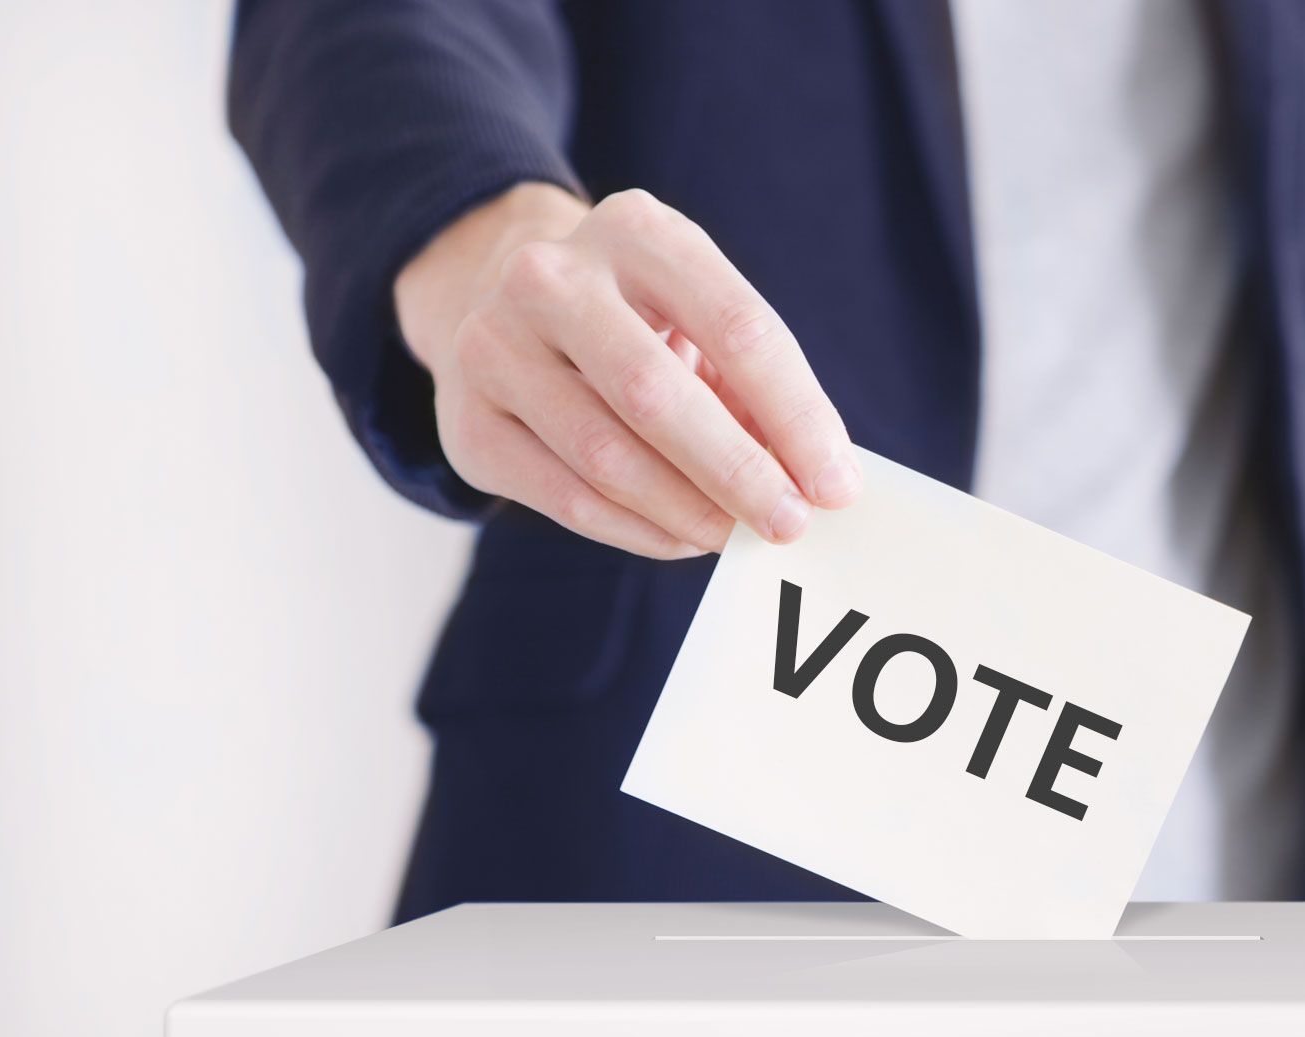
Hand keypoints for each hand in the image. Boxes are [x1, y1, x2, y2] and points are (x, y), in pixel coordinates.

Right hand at [393, 183, 860, 557]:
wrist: (496, 294)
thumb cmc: (635, 316)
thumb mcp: (696, 313)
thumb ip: (751, 385)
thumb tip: (816, 479)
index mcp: (637, 230)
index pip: (738, 328)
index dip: (796, 415)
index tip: (838, 484)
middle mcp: (550, 276)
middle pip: (656, 393)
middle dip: (738, 471)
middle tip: (790, 525)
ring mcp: (493, 345)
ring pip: (605, 456)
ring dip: (688, 511)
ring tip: (739, 536)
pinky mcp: (466, 422)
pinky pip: (565, 496)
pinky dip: (637, 530)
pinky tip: (683, 538)